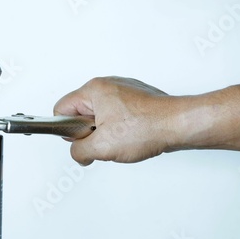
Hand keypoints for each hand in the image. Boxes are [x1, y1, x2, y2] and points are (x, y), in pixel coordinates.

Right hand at [53, 76, 179, 164]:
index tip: (83, 140)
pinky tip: (133, 136)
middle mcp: (108, 85)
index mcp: (94, 90)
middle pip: (81, 113)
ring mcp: (123, 91)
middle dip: (91, 133)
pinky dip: (122, 129)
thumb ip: (78, 151)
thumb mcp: (102, 147)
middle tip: (107, 141)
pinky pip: (118, 116)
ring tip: (123, 139)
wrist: (178, 124)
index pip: (61, 109)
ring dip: (107, 133)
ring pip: (101, 116)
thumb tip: (78, 153)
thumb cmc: (147, 127)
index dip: (68, 130)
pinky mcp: (136, 99)